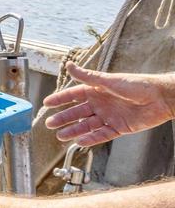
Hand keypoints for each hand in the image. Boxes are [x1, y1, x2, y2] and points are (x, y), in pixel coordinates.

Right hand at [43, 63, 174, 147]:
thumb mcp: (109, 81)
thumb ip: (88, 77)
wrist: (161, 98)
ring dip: (73, 130)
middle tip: (49, 124)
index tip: (46, 103)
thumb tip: (69, 65)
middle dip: (63, 118)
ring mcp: (109, 116)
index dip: (60, 99)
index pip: (73, 95)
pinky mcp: (119, 128)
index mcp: (97, 90)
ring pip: (87, 125)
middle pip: (77, 113)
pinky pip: (102, 135)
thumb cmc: (138, 85)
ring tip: (60, 136)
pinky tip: (79, 142)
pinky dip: (90, 139)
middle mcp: (101, 104)